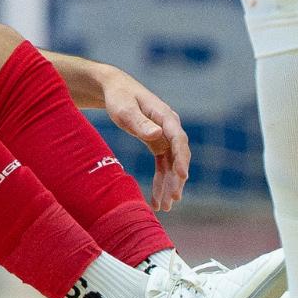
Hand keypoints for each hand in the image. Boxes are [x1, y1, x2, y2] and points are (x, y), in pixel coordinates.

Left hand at [91, 63, 190, 212]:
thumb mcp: (125, 109)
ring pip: (172, 165)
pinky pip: (163, 166)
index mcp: (165, 115)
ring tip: (165, 207)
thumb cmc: (119, 97)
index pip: (178, 139)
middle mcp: (169, 127)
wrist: (115, 90)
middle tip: (172, 199)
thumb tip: (157, 134)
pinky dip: (161, 182)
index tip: (182, 176)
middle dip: (176, 179)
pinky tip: (157, 200)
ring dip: (169, 185)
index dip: (181, 158)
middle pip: (178, 156)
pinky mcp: (158, 144)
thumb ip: (139, 122)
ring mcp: (165, 137)